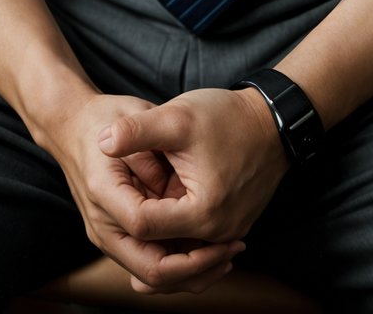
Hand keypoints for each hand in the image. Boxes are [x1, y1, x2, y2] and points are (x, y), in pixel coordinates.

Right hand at [45, 90, 246, 294]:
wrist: (72, 125)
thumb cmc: (106, 117)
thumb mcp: (135, 119)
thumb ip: (154, 154)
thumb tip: (177, 190)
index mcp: (104, 193)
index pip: (145, 229)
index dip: (184, 237)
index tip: (220, 232)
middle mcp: (102, 225)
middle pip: (148, 272)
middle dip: (193, 271)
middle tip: (230, 255)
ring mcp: (107, 235)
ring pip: (149, 277)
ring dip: (188, 275)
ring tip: (226, 258)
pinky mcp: (116, 236)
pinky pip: (148, 264)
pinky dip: (177, 266)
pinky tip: (207, 254)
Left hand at [96, 86, 289, 289]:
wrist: (271, 121)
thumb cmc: (226, 117)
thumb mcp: (177, 117)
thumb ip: (137, 131)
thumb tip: (101, 142)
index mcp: (201, 211)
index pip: (144, 228)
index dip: (122, 206)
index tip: (114, 183)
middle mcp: (218, 234)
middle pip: (162, 252)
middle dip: (135, 232)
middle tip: (112, 213)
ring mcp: (229, 234)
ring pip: (181, 256)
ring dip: (157, 244)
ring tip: (131, 221)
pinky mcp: (234, 228)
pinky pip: (199, 248)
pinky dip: (177, 242)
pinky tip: (159, 223)